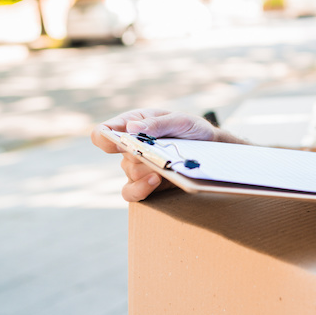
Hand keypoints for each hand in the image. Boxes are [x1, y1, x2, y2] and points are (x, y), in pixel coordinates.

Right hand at [91, 109, 219, 201]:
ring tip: (165, 167)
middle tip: (157, 151)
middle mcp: (130, 147)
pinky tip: (156, 180)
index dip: (105, 137)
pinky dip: (140, 189)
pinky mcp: (144, 185)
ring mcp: (136, 167)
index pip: (105, 132)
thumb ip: (157, 123)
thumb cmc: (192, 130)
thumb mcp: (181, 121)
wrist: (211, 150)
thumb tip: (131, 127)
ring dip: (148, 169)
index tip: (118, 141)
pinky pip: (130, 193)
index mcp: (133, 124)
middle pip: (122, 155)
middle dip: (141, 154)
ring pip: (131, 173)